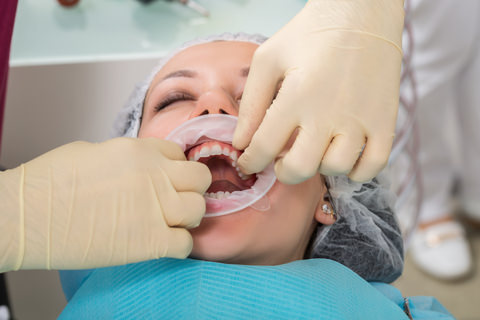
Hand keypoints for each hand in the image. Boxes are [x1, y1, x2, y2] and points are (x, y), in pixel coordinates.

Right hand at [0, 138, 210, 271]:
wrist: (26, 214)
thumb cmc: (49, 182)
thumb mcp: (93, 152)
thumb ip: (127, 159)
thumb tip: (138, 169)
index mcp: (140, 151)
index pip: (180, 155)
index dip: (176, 169)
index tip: (168, 181)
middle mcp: (155, 175)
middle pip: (200, 179)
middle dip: (192, 190)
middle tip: (176, 201)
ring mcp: (156, 208)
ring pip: (198, 210)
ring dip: (187, 217)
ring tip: (169, 223)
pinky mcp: (149, 241)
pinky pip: (185, 243)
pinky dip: (178, 245)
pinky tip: (161, 243)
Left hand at [233, 0, 403, 182]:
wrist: (361, 13)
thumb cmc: (309, 35)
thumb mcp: (269, 59)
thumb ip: (251, 104)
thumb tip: (240, 142)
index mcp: (295, 96)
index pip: (264, 147)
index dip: (250, 162)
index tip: (248, 162)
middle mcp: (328, 112)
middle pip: (300, 168)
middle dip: (283, 172)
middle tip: (281, 160)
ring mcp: (360, 119)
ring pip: (336, 168)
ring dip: (319, 166)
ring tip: (314, 149)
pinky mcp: (385, 120)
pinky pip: (373, 166)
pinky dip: (357, 172)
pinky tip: (344, 157)